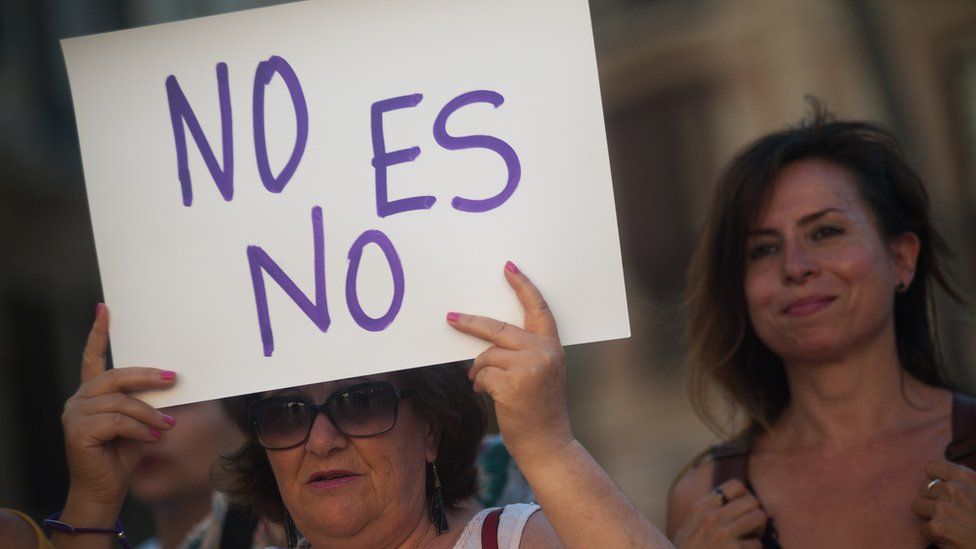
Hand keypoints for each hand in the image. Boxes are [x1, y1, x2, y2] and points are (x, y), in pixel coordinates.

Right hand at [61, 304, 177, 513]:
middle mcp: (79, 398)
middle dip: (148, 376)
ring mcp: (75, 413)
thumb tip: (170, 378)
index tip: (105, 309)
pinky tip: (153, 437)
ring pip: (121, 402)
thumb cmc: (123, 453)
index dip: (98, 333)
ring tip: (167, 426)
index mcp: (92, 392)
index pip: (93, 357)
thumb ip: (144, 400)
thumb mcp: (139, 420)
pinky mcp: (77, 430)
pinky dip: (140, 429)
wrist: (106, 489)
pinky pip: (118, 420)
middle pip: (117, 376)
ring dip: (150, 414)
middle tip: (175, 378)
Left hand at [446, 261, 570, 456]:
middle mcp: (543, 353)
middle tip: (451, 318)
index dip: (523, 286)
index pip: (538, 309)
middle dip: (471, 323)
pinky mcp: (512, 383)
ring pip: (486, 355)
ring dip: (479, 371)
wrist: (547, 443)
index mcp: (552, 347)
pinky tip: (488, 395)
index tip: (508, 268)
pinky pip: (482, 375)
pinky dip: (480, 385)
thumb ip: (523, 352)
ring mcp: (529, 367)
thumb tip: (486, 338)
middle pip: (498, 329)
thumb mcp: (541, 374)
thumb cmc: (539, 410)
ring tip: (486, 386)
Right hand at [673, 479, 766, 548]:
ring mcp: (723, 534)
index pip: (736, 485)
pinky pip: (757, 543)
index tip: (742, 508)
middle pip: (751, 500)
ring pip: (759, 517)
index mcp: (701, 506)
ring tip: (749, 538)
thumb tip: (733, 497)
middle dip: (754, 512)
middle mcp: (712, 517)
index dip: (744, 495)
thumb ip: (708, 509)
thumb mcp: (690, 523)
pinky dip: (753, 548)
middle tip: (750, 525)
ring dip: (758, 530)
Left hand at [912, 459, 975, 547]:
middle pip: (923, 488)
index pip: (932, 466)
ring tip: (949, 524)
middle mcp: (953, 489)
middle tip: (949, 513)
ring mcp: (943, 508)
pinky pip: (923, 528)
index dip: (934, 479)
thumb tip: (938, 479)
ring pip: (918, 506)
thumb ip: (961, 484)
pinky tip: (950, 537)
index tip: (940, 489)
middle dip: (931, 500)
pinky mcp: (936, 527)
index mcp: (966, 477)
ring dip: (930, 517)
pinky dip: (933, 535)